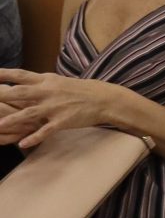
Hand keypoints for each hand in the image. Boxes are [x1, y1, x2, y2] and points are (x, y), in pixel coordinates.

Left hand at [0, 67, 120, 150]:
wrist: (101, 98)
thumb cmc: (77, 91)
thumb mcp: (57, 82)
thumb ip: (38, 84)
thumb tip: (20, 84)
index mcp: (45, 81)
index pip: (20, 75)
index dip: (4, 74)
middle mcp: (48, 92)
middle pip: (20, 93)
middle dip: (3, 95)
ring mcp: (55, 107)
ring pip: (29, 113)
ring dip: (12, 120)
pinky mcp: (62, 121)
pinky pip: (45, 131)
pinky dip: (33, 137)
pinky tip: (22, 144)